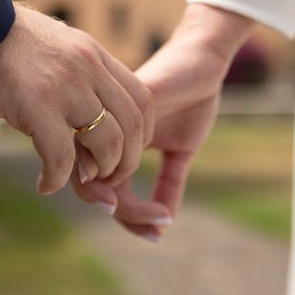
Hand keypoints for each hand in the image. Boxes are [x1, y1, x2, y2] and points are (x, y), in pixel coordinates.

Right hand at [0, 4, 151, 194]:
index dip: (141, 135)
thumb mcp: (55, 51)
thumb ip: (79, 78)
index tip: (126, 153)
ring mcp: (64, 85)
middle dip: (126, 162)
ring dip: (98, 173)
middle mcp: (87, 68)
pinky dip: (57, 179)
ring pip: (106, 143)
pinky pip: (61, 157)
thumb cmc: (4, 46)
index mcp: (95, 55)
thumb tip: (89, 117)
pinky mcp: (36, 104)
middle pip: (131, 126)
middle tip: (107, 178)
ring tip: (80, 180)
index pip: (142, 100)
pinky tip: (46, 185)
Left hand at [71, 4, 254, 239]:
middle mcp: (103, 133)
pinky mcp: (123, 104)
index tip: (154, 234)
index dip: (126, 216)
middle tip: (153, 227)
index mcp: (111, 145)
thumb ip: (169, 184)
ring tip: (157, 215)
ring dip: (128, 203)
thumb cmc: (189, 101)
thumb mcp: (181, 152)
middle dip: (125, 215)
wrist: (201, 60)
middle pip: (93, 185)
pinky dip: (127, 173)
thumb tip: (164, 223)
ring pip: (100, 172)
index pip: (103, 188)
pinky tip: (150, 190)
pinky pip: (115, 145)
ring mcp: (110, 118)